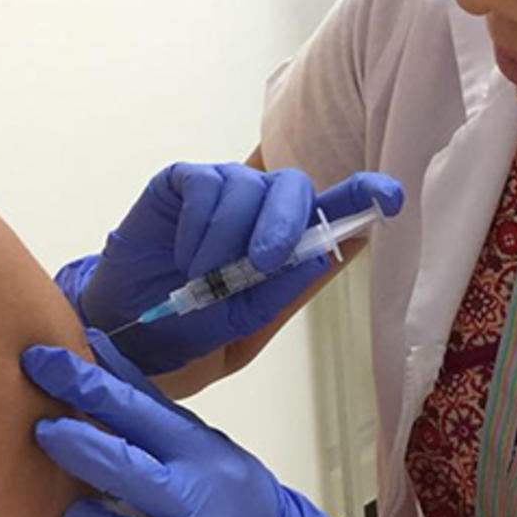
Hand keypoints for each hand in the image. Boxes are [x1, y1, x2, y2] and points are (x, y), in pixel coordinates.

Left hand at [22, 342, 342, 516]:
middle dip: (75, 445)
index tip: (41, 360)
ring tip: (80, 515)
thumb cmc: (222, 486)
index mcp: (195, 452)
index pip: (134, 409)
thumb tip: (92, 346)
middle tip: (45, 432)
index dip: (83, 383)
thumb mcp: (192, 436)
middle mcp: (194, 501)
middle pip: (123, 470)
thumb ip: (139, 401)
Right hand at [57, 164, 402, 374]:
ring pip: (248, 184)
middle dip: (283, 222)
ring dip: (228, 236)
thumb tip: (327, 252)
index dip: (366, 195)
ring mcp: (222, 191)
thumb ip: (283, 290)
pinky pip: (204, 183)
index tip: (390, 197)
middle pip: (294, 186)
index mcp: (289, 245)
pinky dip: (198, 223)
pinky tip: (183, 253)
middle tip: (259, 264)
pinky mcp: (182, 183)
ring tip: (202, 275)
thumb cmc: (191, 330)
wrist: (126, 334)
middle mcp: (261, 210)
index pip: (337, 209)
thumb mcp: (244, 326)